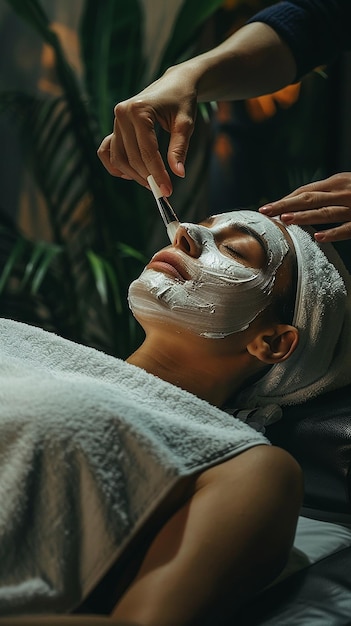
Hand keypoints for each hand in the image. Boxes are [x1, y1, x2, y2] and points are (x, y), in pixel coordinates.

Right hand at [97, 66, 197, 195]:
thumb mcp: (185, 123)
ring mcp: (116, 121)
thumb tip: (178, 174)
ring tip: (152, 182)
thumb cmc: (181, 101)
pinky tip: (130, 175)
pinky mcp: (114, 127)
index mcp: (139, 110)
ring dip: (134, 175)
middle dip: (147, 177)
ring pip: (119, 158)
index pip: (147, 151)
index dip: (157, 174)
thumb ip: (179, 148)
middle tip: (163, 189)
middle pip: (132, 158)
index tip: (168, 191)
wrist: (173, 84)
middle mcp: (122, 114)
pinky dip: (116, 166)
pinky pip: (107, 152)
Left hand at [259, 173, 350, 241]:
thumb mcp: (345, 185)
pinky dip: (333, 233)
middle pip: (309, 198)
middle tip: (265, 211)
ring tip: (285, 220)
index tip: (268, 207)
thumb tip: (299, 201)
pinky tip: (319, 238)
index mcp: (337, 182)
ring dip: (304, 216)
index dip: (286, 198)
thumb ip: (327, 192)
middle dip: (285, 204)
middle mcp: (343, 191)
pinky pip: (348, 228)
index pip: (306, 190)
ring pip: (325, 212)